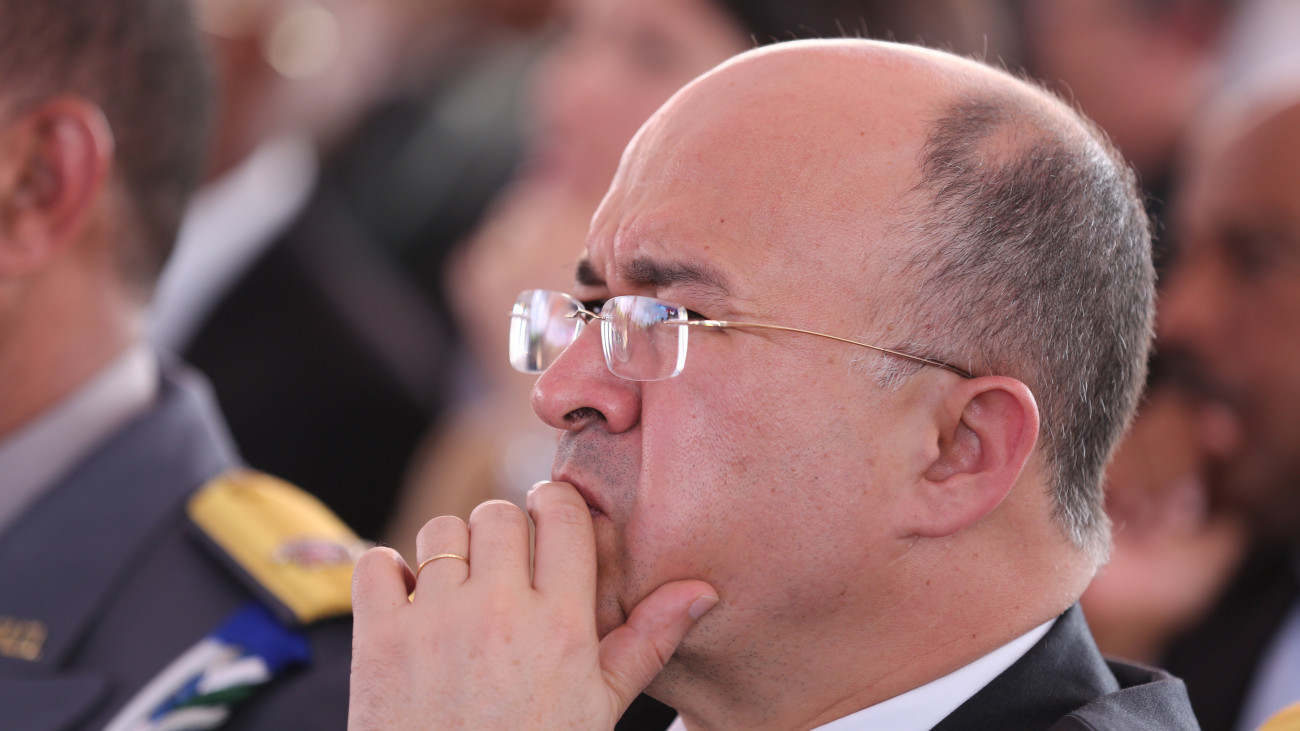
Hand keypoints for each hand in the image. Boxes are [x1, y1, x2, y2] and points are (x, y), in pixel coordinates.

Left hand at [348, 481, 717, 729]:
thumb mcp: (599, 707)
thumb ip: (647, 640)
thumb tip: (701, 591)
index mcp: (560, 624)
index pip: (562, 514)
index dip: (556, 508)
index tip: (550, 525)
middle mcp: (498, 611)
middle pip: (499, 513)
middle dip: (504, 531)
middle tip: (504, 567)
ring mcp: (435, 622)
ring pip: (440, 531)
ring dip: (450, 550)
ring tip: (460, 588)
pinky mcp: (381, 640)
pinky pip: (376, 564)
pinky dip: (388, 572)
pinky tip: (409, 599)